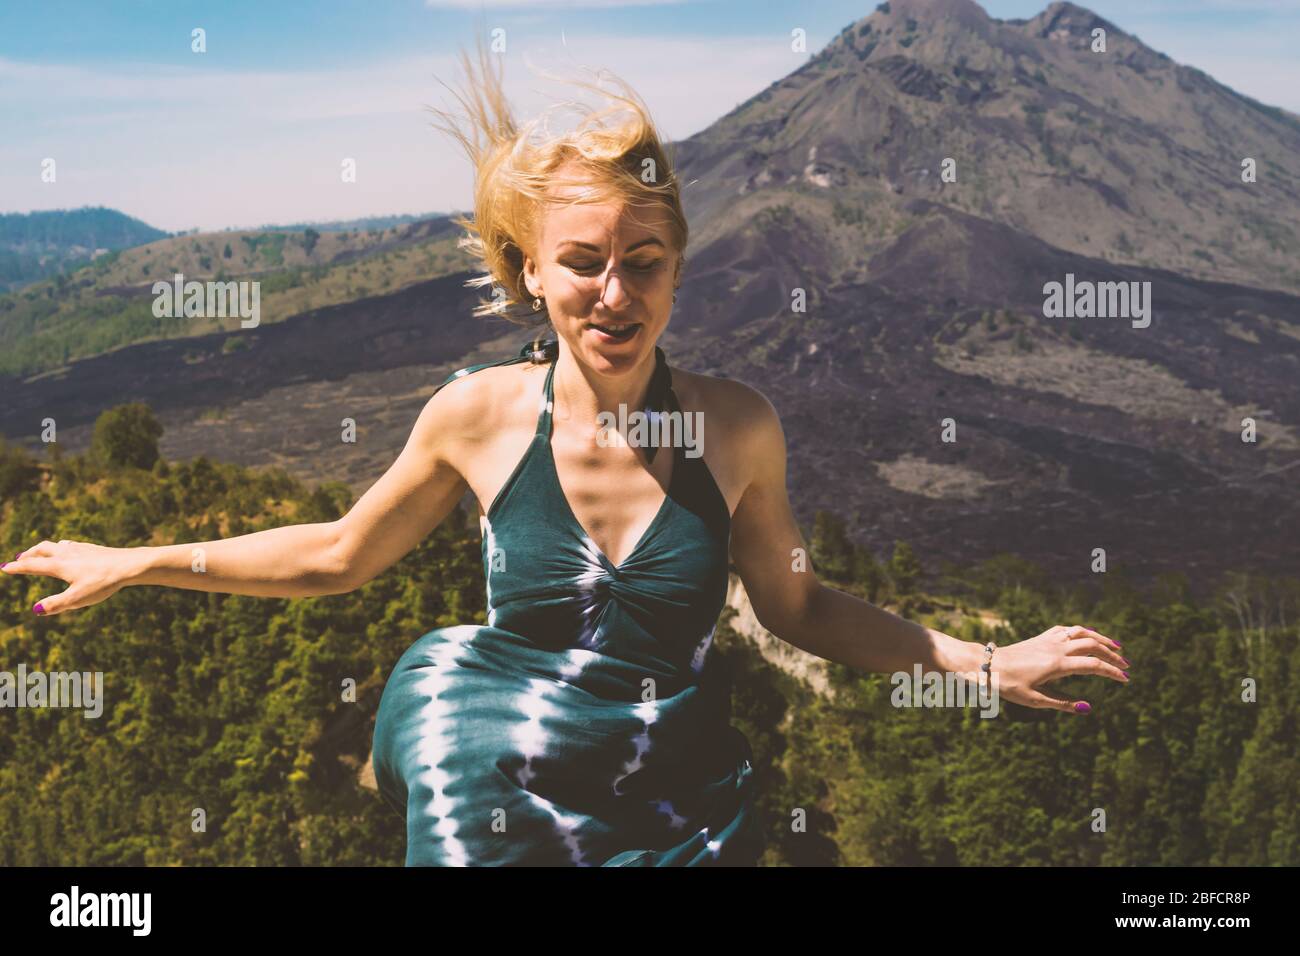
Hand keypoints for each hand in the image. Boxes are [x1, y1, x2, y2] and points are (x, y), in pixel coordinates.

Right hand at [1, 539, 132, 615]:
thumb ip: (56, 604)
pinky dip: (61, 547)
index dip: (16, 568)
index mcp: (59, 565)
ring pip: (55, 545)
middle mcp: (67, 553)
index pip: (32, 565)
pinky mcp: (93, 548)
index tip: (4, 567)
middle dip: (28, 555)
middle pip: (41, 549)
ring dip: (43, 549)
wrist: (130, 564)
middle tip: (19, 559)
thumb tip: (36, 610)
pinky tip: (68, 549)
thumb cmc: (104, 582)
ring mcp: (80, 549)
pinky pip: (71, 545)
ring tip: (39, 553)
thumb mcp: (78, 598)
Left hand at [987, 625, 1128, 713]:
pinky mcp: (1041, 637)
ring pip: (1081, 632)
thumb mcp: (1035, 700)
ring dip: (1101, 638)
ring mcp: (1048, 640)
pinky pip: (1066, 629)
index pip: (1093, 665)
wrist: (987, 665)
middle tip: (1126, 666)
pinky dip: (1082, 631)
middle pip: (1092, 646)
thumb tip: (1087, 708)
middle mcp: (1056, 648)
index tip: (1126, 679)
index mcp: (1057, 665)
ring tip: (1115, 646)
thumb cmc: (1009, 685)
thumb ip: (1062, 703)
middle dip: (1112, 655)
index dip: (1112, 672)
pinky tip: (1087, 636)